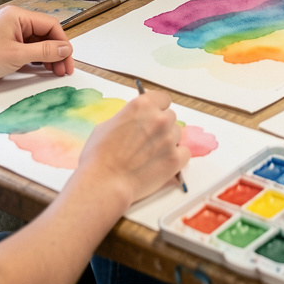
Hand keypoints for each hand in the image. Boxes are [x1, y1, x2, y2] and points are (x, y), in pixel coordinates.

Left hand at [0, 6, 72, 85]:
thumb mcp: (17, 55)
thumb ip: (45, 51)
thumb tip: (66, 49)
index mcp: (18, 16)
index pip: (50, 25)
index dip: (62, 42)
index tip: (68, 60)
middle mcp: (15, 20)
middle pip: (45, 33)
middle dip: (56, 51)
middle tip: (63, 70)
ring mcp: (9, 32)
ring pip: (37, 42)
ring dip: (48, 56)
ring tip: (55, 71)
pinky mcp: (5, 44)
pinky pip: (27, 48)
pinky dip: (36, 58)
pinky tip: (42, 68)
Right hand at [77, 88, 190, 204]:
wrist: (104, 183)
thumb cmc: (99, 156)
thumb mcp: (107, 125)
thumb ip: (128, 117)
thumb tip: (136, 120)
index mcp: (142, 105)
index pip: (163, 99)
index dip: (158, 108)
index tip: (154, 116)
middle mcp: (159, 118)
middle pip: (170, 116)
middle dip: (161, 126)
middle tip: (148, 139)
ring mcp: (169, 139)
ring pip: (177, 134)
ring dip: (168, 141)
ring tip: (151, 154)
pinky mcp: (175, 159)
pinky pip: (185, 152)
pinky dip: (177, 157)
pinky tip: (162, 162)